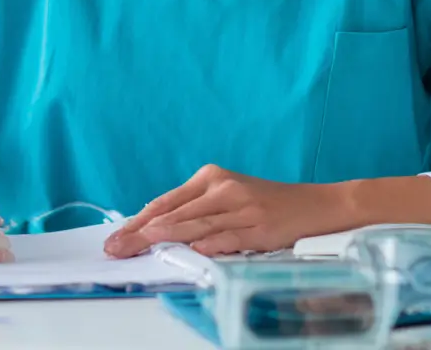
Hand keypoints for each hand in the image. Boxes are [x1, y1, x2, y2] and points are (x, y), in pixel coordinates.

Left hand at [104, 166, 430, 259]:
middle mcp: (223, 188)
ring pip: (195, 224)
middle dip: (141, 232)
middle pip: (173, 213)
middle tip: (116, 248)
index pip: (166, 201)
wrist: (315, 205)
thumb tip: (158, 231)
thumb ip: (196, 213)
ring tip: (139, 247)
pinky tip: (189, 252)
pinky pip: (227, 238)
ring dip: (164, 238)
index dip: (138, 220)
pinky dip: (207, 245)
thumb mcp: (228, 199)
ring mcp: (241, 207)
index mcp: (211, 177)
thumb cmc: (267, 204)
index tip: (115, 236)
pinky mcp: (258, 227)